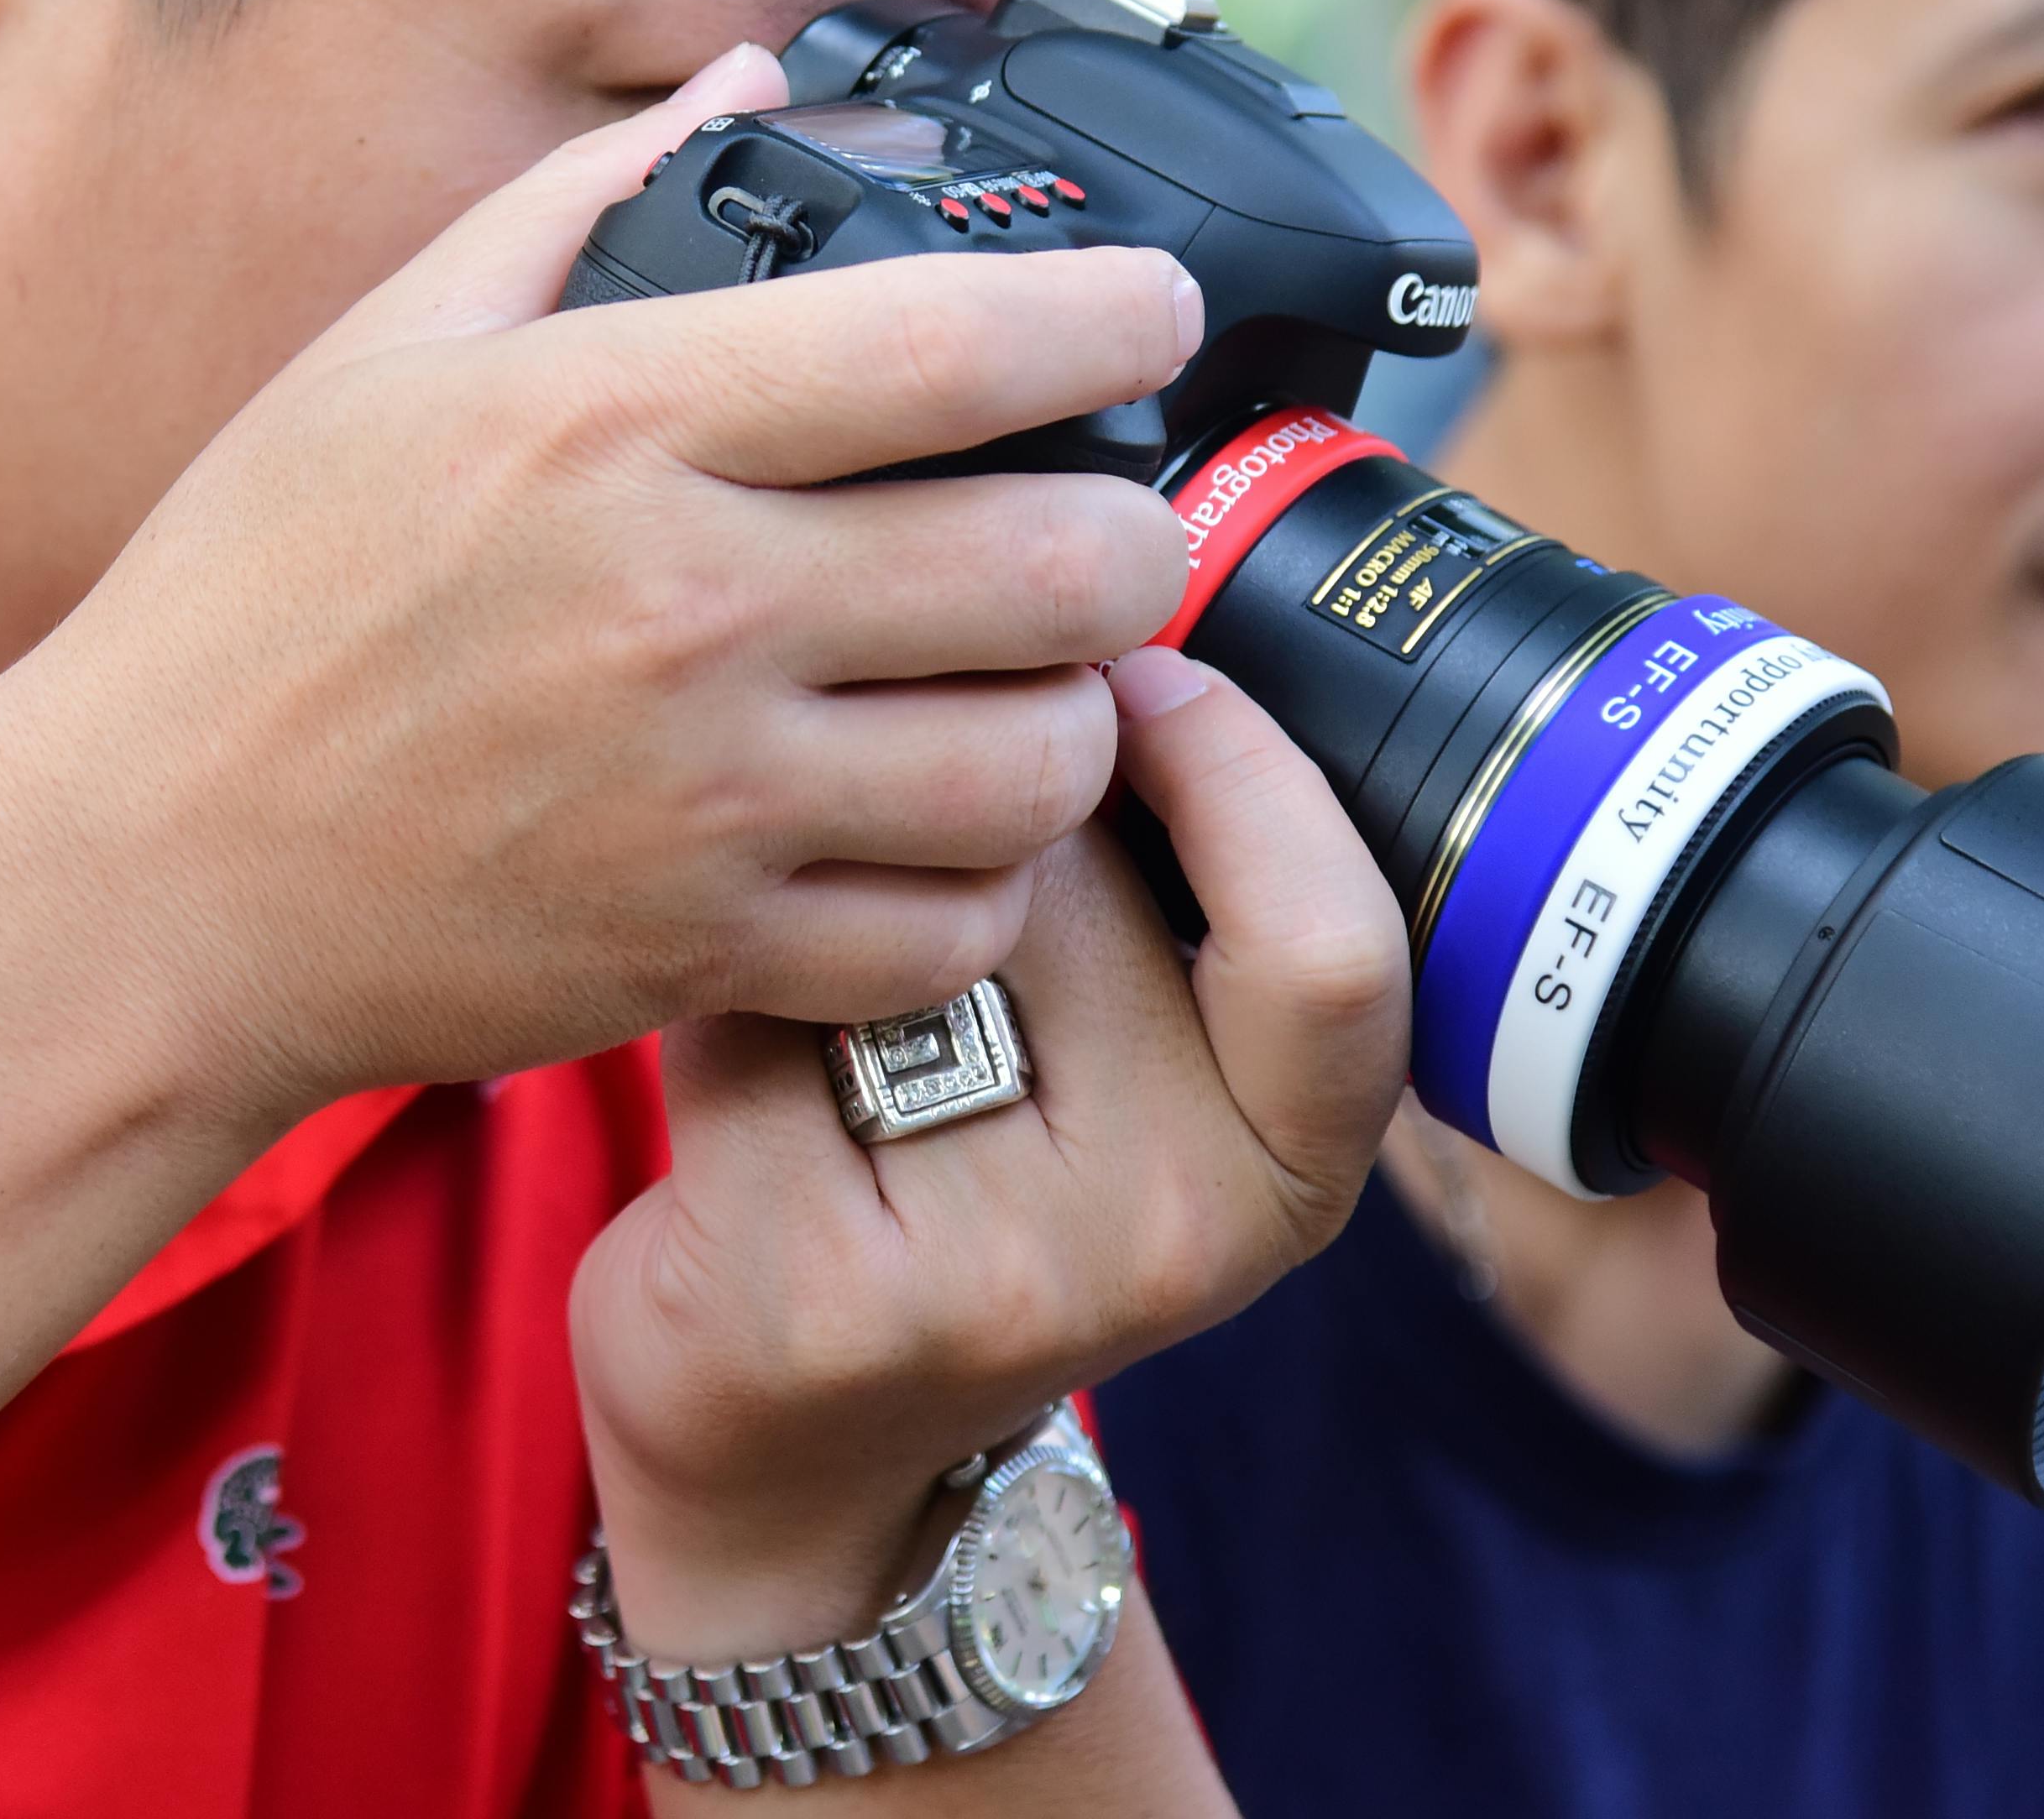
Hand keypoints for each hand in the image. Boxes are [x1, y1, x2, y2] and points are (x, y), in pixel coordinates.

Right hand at [0, 49, 1213, 1131]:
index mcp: (614, 420)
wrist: (138, 881)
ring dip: (1072, 716)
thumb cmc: (248, 602)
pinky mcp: (705, 952)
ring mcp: (707, 797)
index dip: (1118, 310)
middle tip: (1097, 521)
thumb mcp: (383, 350)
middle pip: (1069, 564)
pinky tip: (928, 829)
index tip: (1156, 307)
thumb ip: (583, 202)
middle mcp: (687, 605)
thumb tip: (751, 84)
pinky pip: (955, 929)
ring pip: (1046, 761)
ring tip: (1020, 681)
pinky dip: (981, 884)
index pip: (962, 342)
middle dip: (1130, 533)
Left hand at [568, 650, 1405, 1656]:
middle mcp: (1174, 1238)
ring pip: (904, 933)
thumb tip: (1100, 594)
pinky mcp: (820, 1291)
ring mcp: (998, 1281)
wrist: (786, 1449)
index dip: (1238, 772)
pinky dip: (714, 973)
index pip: (1331, 942)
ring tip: (807, 916)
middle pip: (1076, 886)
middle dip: (970, 795)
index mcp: (1291, 1166)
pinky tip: (712, 1011)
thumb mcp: (1127, 1063)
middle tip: (902, 794)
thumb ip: (1154, 876)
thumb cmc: (957, 1179)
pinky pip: (756, 1012)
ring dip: (826, 870)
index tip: (1138, 670)